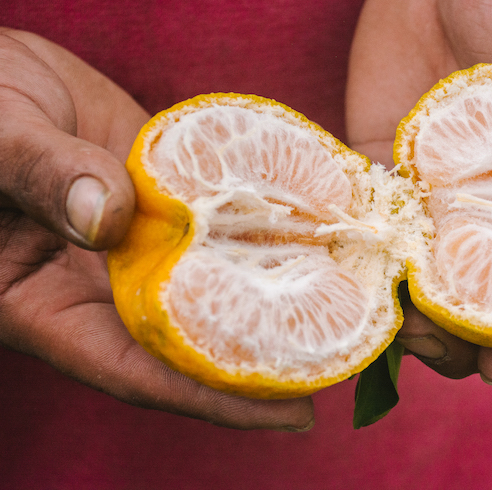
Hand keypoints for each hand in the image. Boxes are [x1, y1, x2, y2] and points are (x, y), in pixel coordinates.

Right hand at [0, 29, 313, 429]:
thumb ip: (41, 177)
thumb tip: (107, 221)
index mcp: (48, 300)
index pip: (139, 366)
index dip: (214, 396)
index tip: (291, 414)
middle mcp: (106, 283)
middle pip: (195, 336)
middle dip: (266, 358)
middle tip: (348, 362)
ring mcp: (142, 241)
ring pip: (214, 280)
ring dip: (275, 293)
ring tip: (351, 304)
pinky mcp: (167, 200)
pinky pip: (219, 220)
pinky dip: (261, 229)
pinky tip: (314, 228)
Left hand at [345, 0, 491, 381]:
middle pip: (483, 304)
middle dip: (460, 341)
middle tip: (435, 345)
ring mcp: (437, 200)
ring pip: (423, 283)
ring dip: (407, 316)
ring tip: (391, 321)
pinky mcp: (385, 176)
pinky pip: (370, 235)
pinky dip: (360, 265)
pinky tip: (345, 282)